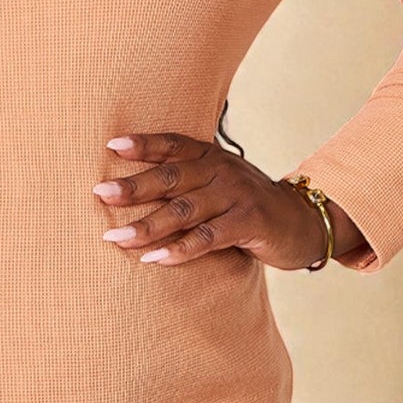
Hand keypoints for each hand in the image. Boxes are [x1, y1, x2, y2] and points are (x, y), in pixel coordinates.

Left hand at [93, 131, 361, 270]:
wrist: (302, 221)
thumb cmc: (247, 204)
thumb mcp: (218, 183)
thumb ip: (186, 181)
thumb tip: (131, 189)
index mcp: (210, 156)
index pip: (172, 145)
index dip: (143, 144)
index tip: (111, 146)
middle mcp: (221, 171)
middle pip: (171, 177)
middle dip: (134, 187)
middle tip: (101, 194)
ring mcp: (236, 196)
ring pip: (183, 210)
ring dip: (148, 226)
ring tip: (116, 238)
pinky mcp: (249, 223)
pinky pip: (207, 237)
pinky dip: (180, 249)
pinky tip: (154, 259)